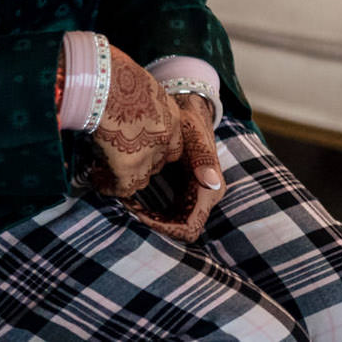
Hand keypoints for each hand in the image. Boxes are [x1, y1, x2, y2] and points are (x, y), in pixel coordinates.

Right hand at [90, 48, 184, 197]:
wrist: (105, 79)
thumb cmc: (113, 73)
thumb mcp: (138, 86)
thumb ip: (139, 103)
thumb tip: (123, 108)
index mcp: (171, 115)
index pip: (172, 145)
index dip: (156, 150)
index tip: (139, 149)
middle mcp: (165, 136)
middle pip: (158, 163)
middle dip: (141, 164)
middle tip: (119, 160)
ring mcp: (149, 152)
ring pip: (141, 178)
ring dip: (124, 177)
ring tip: (105, 171)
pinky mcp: (128, 165)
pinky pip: (121, 187)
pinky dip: (108, 185)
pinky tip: (95, 178)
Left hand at [128, 95, 225, 243]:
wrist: (189, 110)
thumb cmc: (190, 121)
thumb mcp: (193, 136)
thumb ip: (203, 159)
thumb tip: (212, 184)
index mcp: (211, 189)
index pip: (188, 228)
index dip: (163, 228)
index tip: (138, 213)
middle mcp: (206, 198)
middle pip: (179, 231)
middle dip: (153, 225)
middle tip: (128, 209)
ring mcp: (196, 197)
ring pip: (172, 226)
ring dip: (150, 219)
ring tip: (128, 204)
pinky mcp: (185, 194)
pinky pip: (168, 215)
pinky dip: (151, 212)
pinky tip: (134, 200)